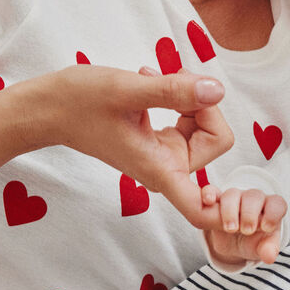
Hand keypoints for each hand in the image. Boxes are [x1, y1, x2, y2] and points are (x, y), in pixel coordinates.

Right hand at [29, 65, 232, 227]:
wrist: (48, 107)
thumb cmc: (79, 101)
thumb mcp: (128, 89)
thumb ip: (173, 91)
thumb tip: (217, 92)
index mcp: (160, 170)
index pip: (201, 210)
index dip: (225, 212)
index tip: (241, 204)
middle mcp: (166, 167)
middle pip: (216, 139)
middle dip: (201, 104)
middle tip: (170, 81)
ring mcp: (164, 154)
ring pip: (204, 123)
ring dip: (188, 95)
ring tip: (153, 78)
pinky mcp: (161, 140)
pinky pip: (190, 117)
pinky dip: (178, 96)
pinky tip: (150, 80)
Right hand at [201, 186, 286, 265]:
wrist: (234, 242)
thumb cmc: (254, 241)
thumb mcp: (262, 248)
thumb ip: (268, 250)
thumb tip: (269, 257)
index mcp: (271, 208)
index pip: (277, 203)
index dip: (273, 214)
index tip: (266, 228)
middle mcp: (254, 199)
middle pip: (254, 197)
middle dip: (250, 214)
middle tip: (246, 231)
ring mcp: (235, 197)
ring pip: (232, 194)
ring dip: (230, 210)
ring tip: (230, 229)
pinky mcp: (217, 199)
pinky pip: (211, 191)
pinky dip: (209, 193)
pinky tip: (208, 201)